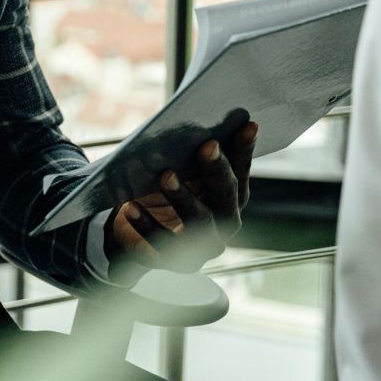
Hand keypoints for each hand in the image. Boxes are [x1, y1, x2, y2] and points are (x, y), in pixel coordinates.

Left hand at [104, 112, 258, 273]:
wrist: (133, 228)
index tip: (248, 125)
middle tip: (207, 145)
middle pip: (227, 198)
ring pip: (199, 223)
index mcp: (230, 198)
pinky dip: (146, 224)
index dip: (245, 150)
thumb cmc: (161, 190)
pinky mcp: (173, 261)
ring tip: (166, 175)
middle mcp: (223, 223)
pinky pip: (160, 243)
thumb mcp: (179, 168)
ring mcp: (201, 246)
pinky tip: (131, 207)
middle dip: (218, 171)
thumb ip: (191, 152)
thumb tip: (197, 120)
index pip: (242, 172)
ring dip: (184, 198)